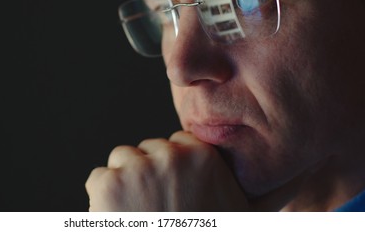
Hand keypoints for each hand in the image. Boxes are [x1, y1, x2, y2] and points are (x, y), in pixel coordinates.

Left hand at [85, 131, 248, 210]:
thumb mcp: (235, 212)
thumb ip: (237, 190)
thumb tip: (267, 179)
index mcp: (203, 158)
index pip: (178, 144)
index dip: (173, 168)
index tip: (173, 191)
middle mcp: (171, 155)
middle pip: (147, 149)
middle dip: (147, 172)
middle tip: (153, 208)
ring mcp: (138, 167)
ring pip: (121, 159)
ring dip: (124, 182)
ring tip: (137, 215)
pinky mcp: (109, 184)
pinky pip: (98, 179)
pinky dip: (102, 199)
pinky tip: (119, 220)